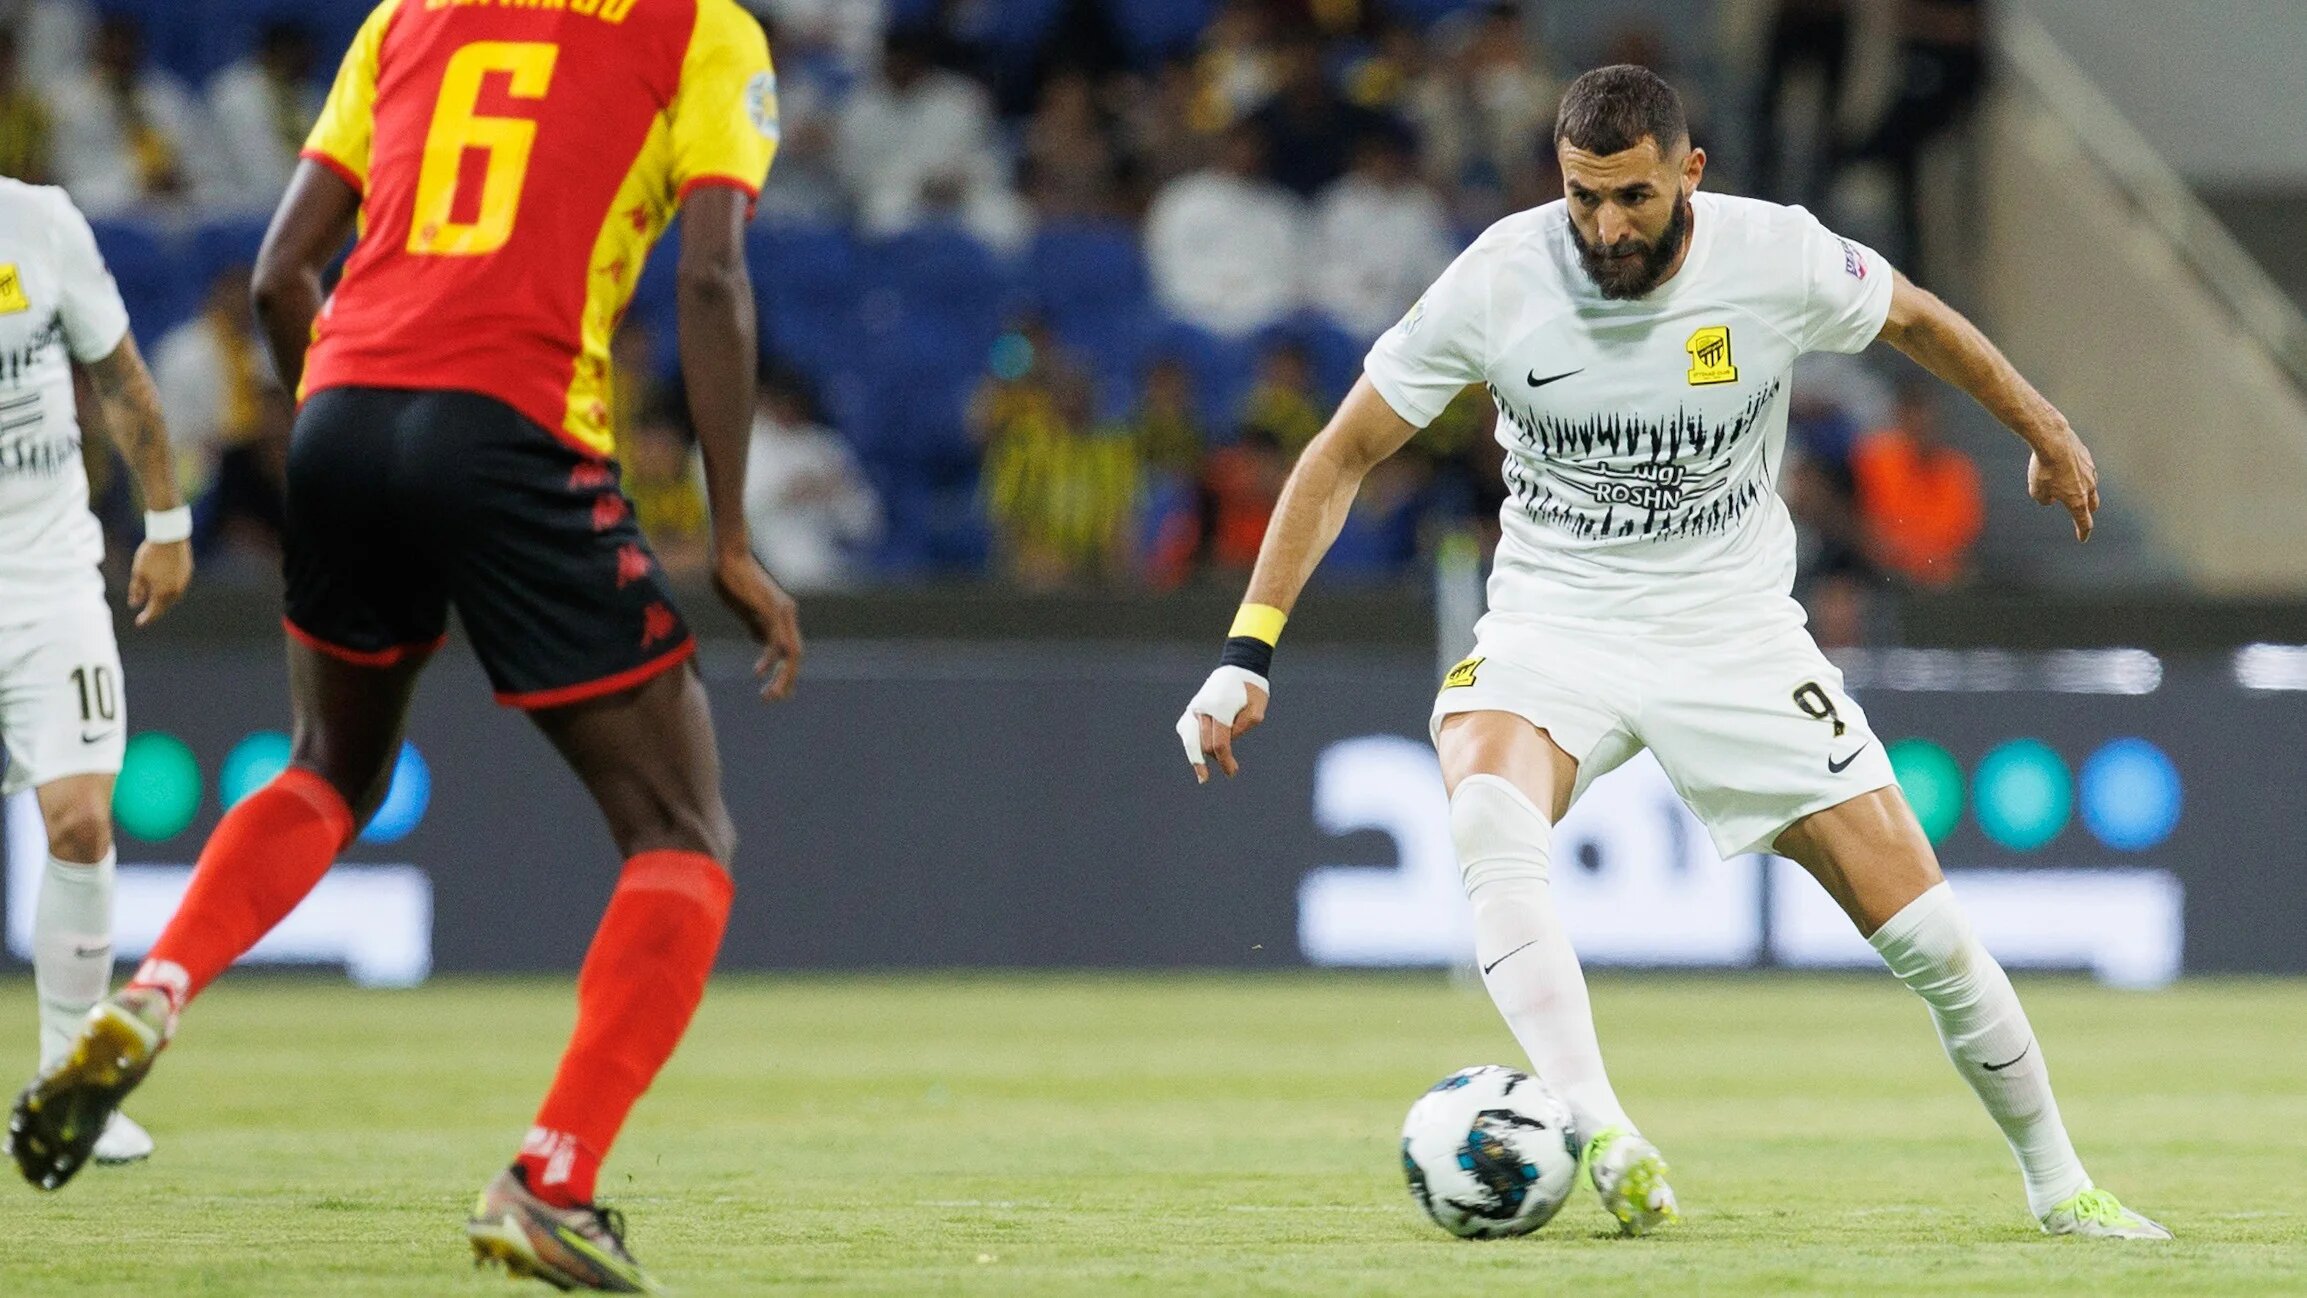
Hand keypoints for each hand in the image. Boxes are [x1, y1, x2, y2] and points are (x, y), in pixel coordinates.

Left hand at [128, 538, 191, 626]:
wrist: (170, 537)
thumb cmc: (151, 555)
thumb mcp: (138, 573)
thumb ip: (136, 591)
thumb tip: (134, 604)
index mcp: (162, 593)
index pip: (153, 611)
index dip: (145, 618)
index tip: (138, 623)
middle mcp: (176, 591)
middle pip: (165, 606)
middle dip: (155, 610)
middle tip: (146, 614)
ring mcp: (184, 582)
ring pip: (173, 597)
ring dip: (163, 600)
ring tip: (154, 599)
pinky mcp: (188, 573)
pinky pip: (178, 586)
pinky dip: (170, 589)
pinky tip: (164, 585)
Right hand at [712, 548, 803, 700]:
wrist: (729, 553)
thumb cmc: (733, 578)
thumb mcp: (745, 608)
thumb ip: (755, 625)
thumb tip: (761, 644)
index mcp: (783, 614)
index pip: (792, 648)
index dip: (787, 670)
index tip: (779, 689)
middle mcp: (788, 613)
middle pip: (796, 654)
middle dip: (787, 680)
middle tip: (774, 699)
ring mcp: (782, 611)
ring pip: (790, 652)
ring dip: (781, 676)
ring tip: (768, 694)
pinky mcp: (771, 608)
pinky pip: (775, 640)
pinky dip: (770, 659)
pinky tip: (759, 672)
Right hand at [1175, 665, 1269, 783]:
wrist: (1239, 666)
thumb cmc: (1252, 689)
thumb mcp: (1257, 710)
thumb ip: (1242, 728)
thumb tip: (1226, 742)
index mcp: (1219, 709)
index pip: (1219, 744)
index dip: (1225, 761)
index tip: (1232, 772)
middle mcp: (1203, 708)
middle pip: (1204, 744)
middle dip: (1216, 760)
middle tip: (1231, 771)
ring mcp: (1195, 707)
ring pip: (1189, 738)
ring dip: (1195, 757)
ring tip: (1201, 774)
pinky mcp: (1193, 707)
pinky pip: (1186, 729)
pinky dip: (1189, 742)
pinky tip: (1194, 755)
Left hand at [2027, 426, 2099, 541]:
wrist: (2053, 439)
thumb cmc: (2044, 468)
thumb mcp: (2036, 490)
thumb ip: (2043, 499)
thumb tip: (2051, 498)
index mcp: (2077, 500)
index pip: (2084, 521)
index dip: (2083, 531)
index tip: (2082, 538)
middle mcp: (2089, 486)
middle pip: (2092, 504)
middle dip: (2088, 511)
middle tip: (2084, 515)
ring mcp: (2090, 470)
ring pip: (2090, 485)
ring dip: (2083, 490)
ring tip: (2073, 490)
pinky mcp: (2087, 456)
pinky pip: (2084, 469)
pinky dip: (2078, 473)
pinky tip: (2069, 469)